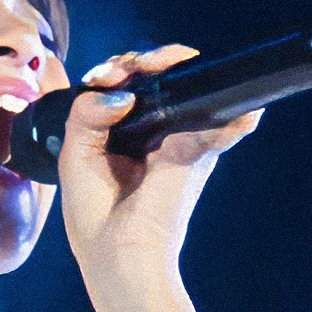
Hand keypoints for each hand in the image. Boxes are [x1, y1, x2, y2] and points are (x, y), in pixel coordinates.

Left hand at [55, 45, 261, 311]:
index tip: (100, 76)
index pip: (128, 81)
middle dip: (142, 59)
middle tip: (120, 70)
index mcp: (126, 128)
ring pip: (189, 81)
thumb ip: (87, 114)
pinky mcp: (200, 150)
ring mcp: (182, 135)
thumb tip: (120, 91)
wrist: (117, 252)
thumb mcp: (76, 156)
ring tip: (150, 67)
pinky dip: (236, 114)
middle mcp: (158, 127)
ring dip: (172, 62)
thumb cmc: (95, 213)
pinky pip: (225, 122)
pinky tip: (234, 107)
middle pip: (160, 73)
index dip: (115, 68)